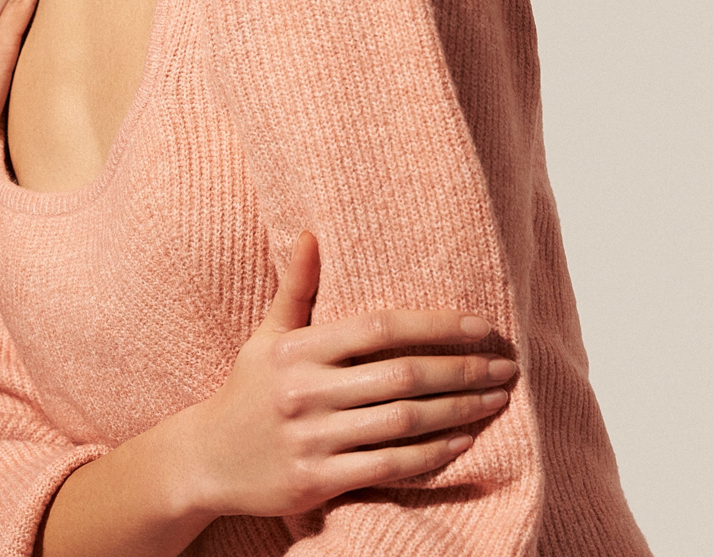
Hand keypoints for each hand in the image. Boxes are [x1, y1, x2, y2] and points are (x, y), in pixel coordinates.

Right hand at [167, 232, 516, 518]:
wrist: (206, 461)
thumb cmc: (247, 393)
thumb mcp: (265, 338)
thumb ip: (296, 289)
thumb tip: (312, 234)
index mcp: (297, 350)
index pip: (379, 328)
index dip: (436, 326)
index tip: (481, 327)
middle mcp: (304, 391)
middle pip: (402, 376)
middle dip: (462, 371)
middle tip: (505, 367)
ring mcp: (312, 438)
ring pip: (403, 422)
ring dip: (459, 411)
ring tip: (496, 401)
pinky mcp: (317, 479)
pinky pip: (389, 465)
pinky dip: (432, 454)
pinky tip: (463, 441)